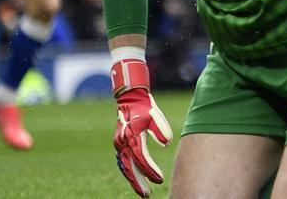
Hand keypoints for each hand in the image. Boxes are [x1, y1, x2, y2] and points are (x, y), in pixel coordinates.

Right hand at [112, 59, 172, 196]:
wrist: (130, 98)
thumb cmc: (145, 107)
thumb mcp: (155, 116)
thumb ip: (161, 130)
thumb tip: (166, 144)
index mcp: (132, 137)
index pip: (142, 159)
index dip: (150, 171)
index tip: (159, 180)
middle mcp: (123, 143)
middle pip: (130, 168)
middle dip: (138, 183)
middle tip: (147, 195)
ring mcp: (119, 144)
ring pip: (125, 166)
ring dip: (133, 179)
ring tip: (142, 190)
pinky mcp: (120, 143)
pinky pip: (122, 161)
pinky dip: (128, 170)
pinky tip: (134, 177)